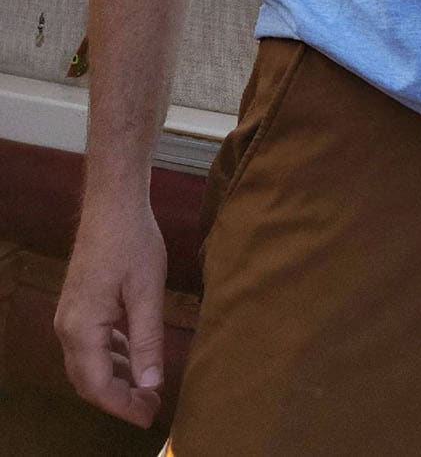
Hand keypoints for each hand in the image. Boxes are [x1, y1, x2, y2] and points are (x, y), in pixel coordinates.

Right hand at [55, 200, 166, 427]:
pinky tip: (135, 358)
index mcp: (81, 328)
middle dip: (120, 398)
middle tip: (151, 408)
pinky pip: (92, 344)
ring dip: (117, 379)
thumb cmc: (132, 242)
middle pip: (89, 380)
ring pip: (89, 364)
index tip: (149, 416)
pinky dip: (113, 357)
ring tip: (148, 389)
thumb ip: (148, 340)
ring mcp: (71, 316)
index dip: (123, 406)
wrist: (113, 204)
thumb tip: (151, 384)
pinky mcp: (80, 305)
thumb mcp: (147, 292)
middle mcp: (68, 327)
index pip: (98, 385)